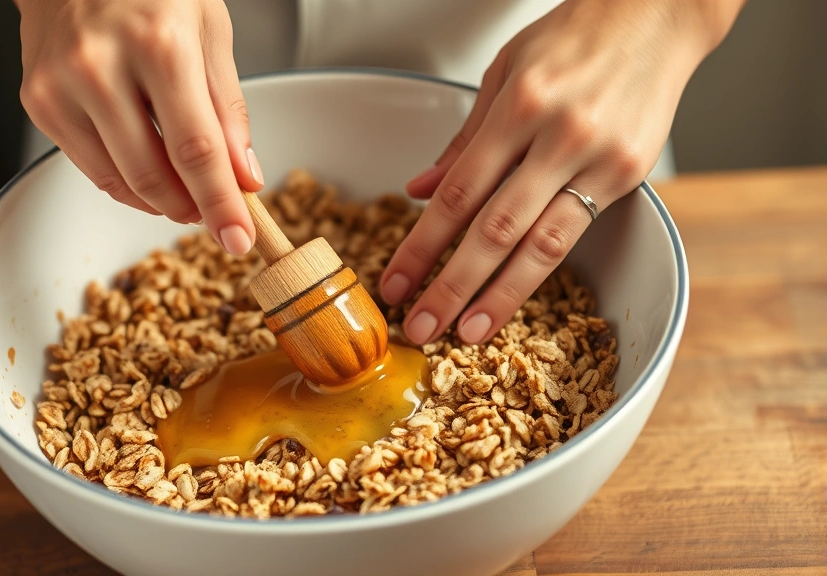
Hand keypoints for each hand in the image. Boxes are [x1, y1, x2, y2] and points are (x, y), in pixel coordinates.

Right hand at [16, 0, 261, 254]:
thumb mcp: (209, 29)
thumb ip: (228, 108)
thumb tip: (243, 177)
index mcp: (158, 44)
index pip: (196, 149)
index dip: (220, 204)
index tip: (239, 239)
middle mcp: (101, 66)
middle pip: (154, 174)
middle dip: (192, 208)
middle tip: (215, 215)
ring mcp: (61, 86)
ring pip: (120, 181)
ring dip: (161, 201)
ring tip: (186, 191)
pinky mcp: (38, 101)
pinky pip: (91, 168)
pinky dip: (127, 182)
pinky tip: (149, 168)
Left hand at [380, 0, 742, 344]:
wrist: (656, 15)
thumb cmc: (575, 36)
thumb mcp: (505, 71)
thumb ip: (465, 140)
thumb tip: (421, 189)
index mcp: (520, 105)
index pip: (457, 194)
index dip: (422, 246)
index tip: (396, 281)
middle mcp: (559, 135)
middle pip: (493, 229)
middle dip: (451, 285)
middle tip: (421, 327)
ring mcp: (598, 158)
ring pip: (540, 244)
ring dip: (499, 296)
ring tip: (467, 333)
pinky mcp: (629, 174)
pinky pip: (575, 231)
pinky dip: (541, 269)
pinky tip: (514, 295)